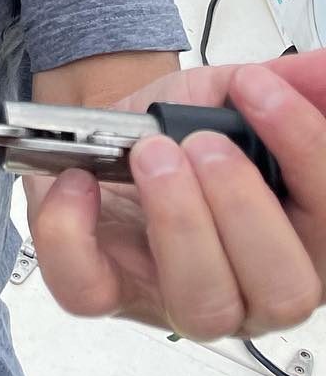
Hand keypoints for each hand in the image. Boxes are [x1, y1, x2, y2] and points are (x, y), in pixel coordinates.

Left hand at [25, 50, 325, 337]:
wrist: (102, 134)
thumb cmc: (173, 133)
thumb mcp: (230, 95)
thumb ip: (284, 84)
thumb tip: (324, 69)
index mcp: (299, 241)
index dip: (306, 152)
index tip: (258, 89)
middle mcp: (250, 287)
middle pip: (284, 290)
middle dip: (243, 207)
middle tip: (202, 144)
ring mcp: (176, 298)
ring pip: (202, 305)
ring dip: (179, 222)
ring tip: (151, 156)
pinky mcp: (105, 291)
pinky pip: (90, 291)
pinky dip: (75, 234)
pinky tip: (80, 183)